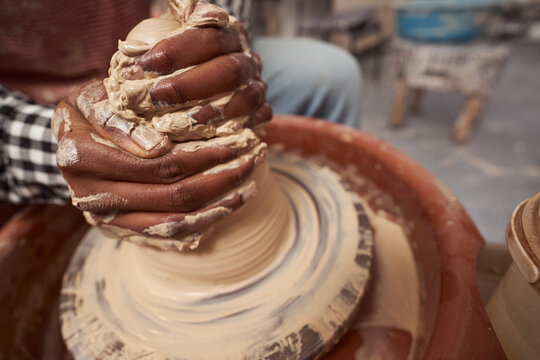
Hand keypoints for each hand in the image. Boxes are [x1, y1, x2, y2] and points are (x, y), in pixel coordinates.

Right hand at [53, 80, 265, 244]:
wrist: (65, 143)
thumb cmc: (87, 111)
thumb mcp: (92, 98)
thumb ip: (118, 117)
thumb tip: (157, 148)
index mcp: (85, 158)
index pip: (161, 164)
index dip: (204, 157)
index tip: (238, 144)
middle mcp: (94, 195)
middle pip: (173, 196)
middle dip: (221, 180)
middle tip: (253, 160)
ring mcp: (108, 218)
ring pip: (174, 222)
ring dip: (218, 207)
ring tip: (250, 188)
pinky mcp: (120, 229)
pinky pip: (167, 234)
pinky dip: (201, 223)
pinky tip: (226, 206)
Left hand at [107, 19, 271, 138]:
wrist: (206, 86)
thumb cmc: (179, 61)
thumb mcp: (170, 36)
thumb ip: (165, 26)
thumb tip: (154, 22)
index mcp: (227, 33)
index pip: (208, 36)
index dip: (178, 50)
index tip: (147, 64)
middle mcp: (247, 58)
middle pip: (228, 70)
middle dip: (190, 85)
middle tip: (157, 96)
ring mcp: (257, 86)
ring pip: (244, 98)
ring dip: (210, 112)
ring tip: (178, 123)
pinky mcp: (262, 111)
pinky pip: (256, 121)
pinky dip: (234, 129)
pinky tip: (208, 136)